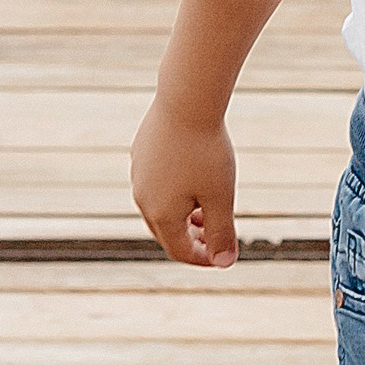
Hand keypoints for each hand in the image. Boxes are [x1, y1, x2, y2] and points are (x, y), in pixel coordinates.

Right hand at [131, 94, 239, 268]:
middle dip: (192, 239)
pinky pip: (156, 182)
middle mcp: (143, 198)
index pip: (180, 251)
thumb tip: (224, 264)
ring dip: (183, 215)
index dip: (204, 258)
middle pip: (166, 232)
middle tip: (216, 234)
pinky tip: (193, 176)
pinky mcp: (140, 153)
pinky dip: (175, 191)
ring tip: (206, 207)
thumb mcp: (221, 196)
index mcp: (161, 215)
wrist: (186, 100)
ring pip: (159, 207)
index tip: (226, 254)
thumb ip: (222, 232)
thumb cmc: (207, 151)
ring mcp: (138, 174)